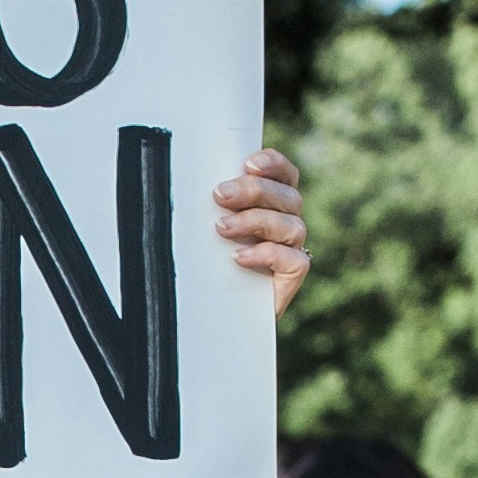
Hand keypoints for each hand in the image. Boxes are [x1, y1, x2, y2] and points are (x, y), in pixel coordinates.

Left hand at [209, 146, 309, 315]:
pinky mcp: (291, 277)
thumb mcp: (202, 229)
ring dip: (255, 221)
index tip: (248, 164)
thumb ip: (207, 204)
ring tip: (221, 228)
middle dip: (253, 191)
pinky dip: (267, 254)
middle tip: (220, 195)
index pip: (284, 174)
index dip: (274, 164)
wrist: (213, 314)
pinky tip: (238, 257)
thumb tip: (183, 180)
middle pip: (287, 196)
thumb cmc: (205, 263)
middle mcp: (286, 221)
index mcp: (272, 202)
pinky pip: (294, 260)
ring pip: (292, 226)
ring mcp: (291, 249)